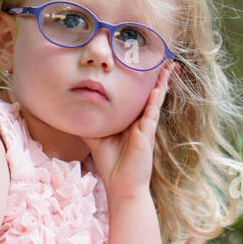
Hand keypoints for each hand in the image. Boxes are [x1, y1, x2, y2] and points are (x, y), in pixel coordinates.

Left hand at [82, 61, 173, 199]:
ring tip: (169, 65)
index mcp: (130, 120)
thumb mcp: (95, 137)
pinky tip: (158, 86)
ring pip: (155, 98)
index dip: (140, 80)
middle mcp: (140, 120)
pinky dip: (155, 98)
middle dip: (157, 76)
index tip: (141, 63)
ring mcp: (145, 126)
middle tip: (163, 57)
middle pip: (150, 92)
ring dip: (162, 82)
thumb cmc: (110, 164)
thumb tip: (73, 108)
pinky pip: (152, 112)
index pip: (137, 95)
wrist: (122, 186)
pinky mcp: (147, 133)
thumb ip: (90, 122)